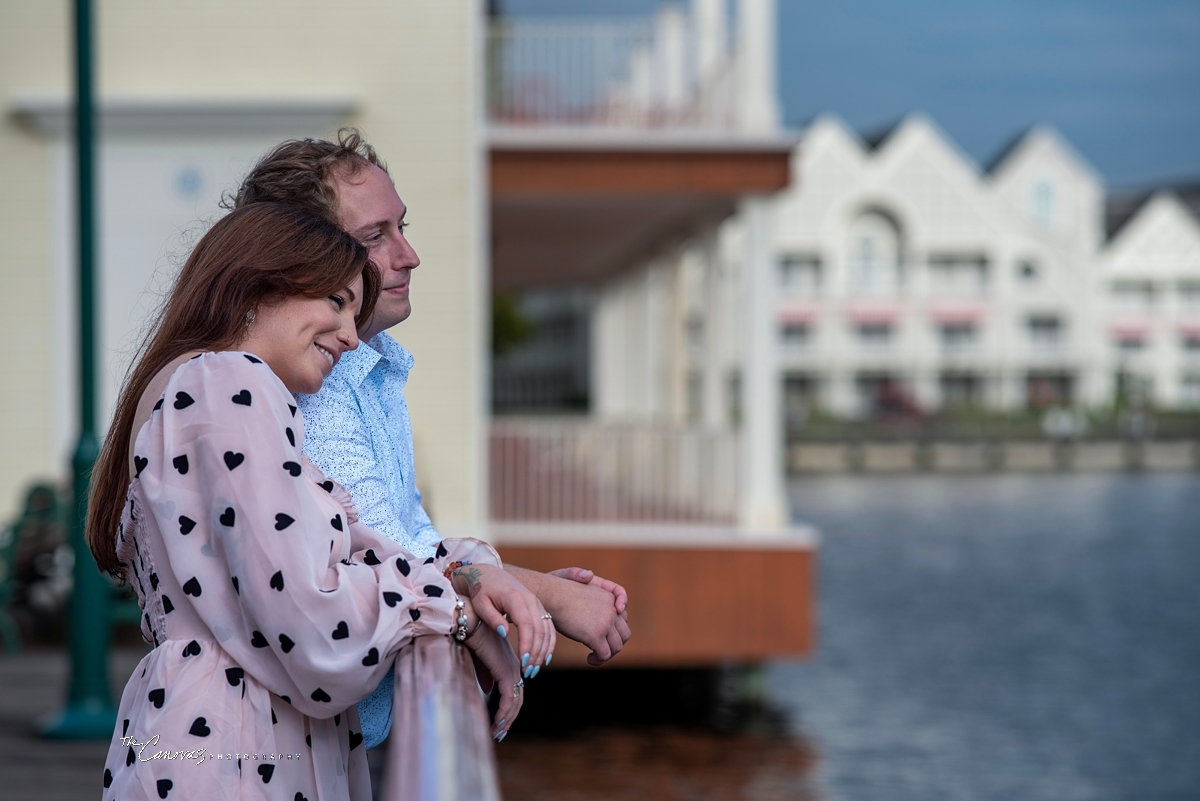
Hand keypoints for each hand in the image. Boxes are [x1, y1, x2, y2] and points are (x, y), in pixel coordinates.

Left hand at [452, 563, 553, 677]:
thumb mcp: (480, 603)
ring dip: (543, 651)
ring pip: (547, 630)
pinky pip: (549, 627)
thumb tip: (505, 633)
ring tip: (534, 670)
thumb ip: (492, 618)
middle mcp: (531, 599)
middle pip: (540, 630)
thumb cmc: (481, 590)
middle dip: (536, 653)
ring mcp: (537, 603)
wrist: (489, 573)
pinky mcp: (539, 608)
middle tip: (528, 673)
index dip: (527, 645)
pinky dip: (549, 644)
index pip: (527, 624)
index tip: (523, 663)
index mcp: (516, 598)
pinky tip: (544, 659)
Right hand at [460, 597, 521, 740]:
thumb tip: (488, 690)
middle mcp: (513, 667)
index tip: (499, 723)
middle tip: (500, 733)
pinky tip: (496, 724)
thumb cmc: (470, 636)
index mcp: (508, 662)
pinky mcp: (505, 672)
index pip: (514, 690)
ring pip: (515, 702)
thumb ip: (484, 674)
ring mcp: (511, 670)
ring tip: (497, 733)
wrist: (468, 622)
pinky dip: (504, 714)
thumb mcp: (478, 658)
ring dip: (506, 720)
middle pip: (517, 699)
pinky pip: (509, 699)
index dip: (508, 708)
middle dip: (509, 718)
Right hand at [538, 573, 630, 665]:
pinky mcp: (596, 635)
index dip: (616, 629)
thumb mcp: (573, 577)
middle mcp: (612, 610)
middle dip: (614, 644)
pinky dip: (598, 660)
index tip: (606, 637)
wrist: (550, 595)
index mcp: (608, 596)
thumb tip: (589, 576)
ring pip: (617, 646)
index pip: (623, 617)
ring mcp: (606, 623)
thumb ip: (582, 577)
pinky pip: (605, 654)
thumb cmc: (555, 588)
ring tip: (595, 657)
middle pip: (624, 633)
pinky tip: (589, 658)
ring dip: (607, 654)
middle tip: (602, 651)